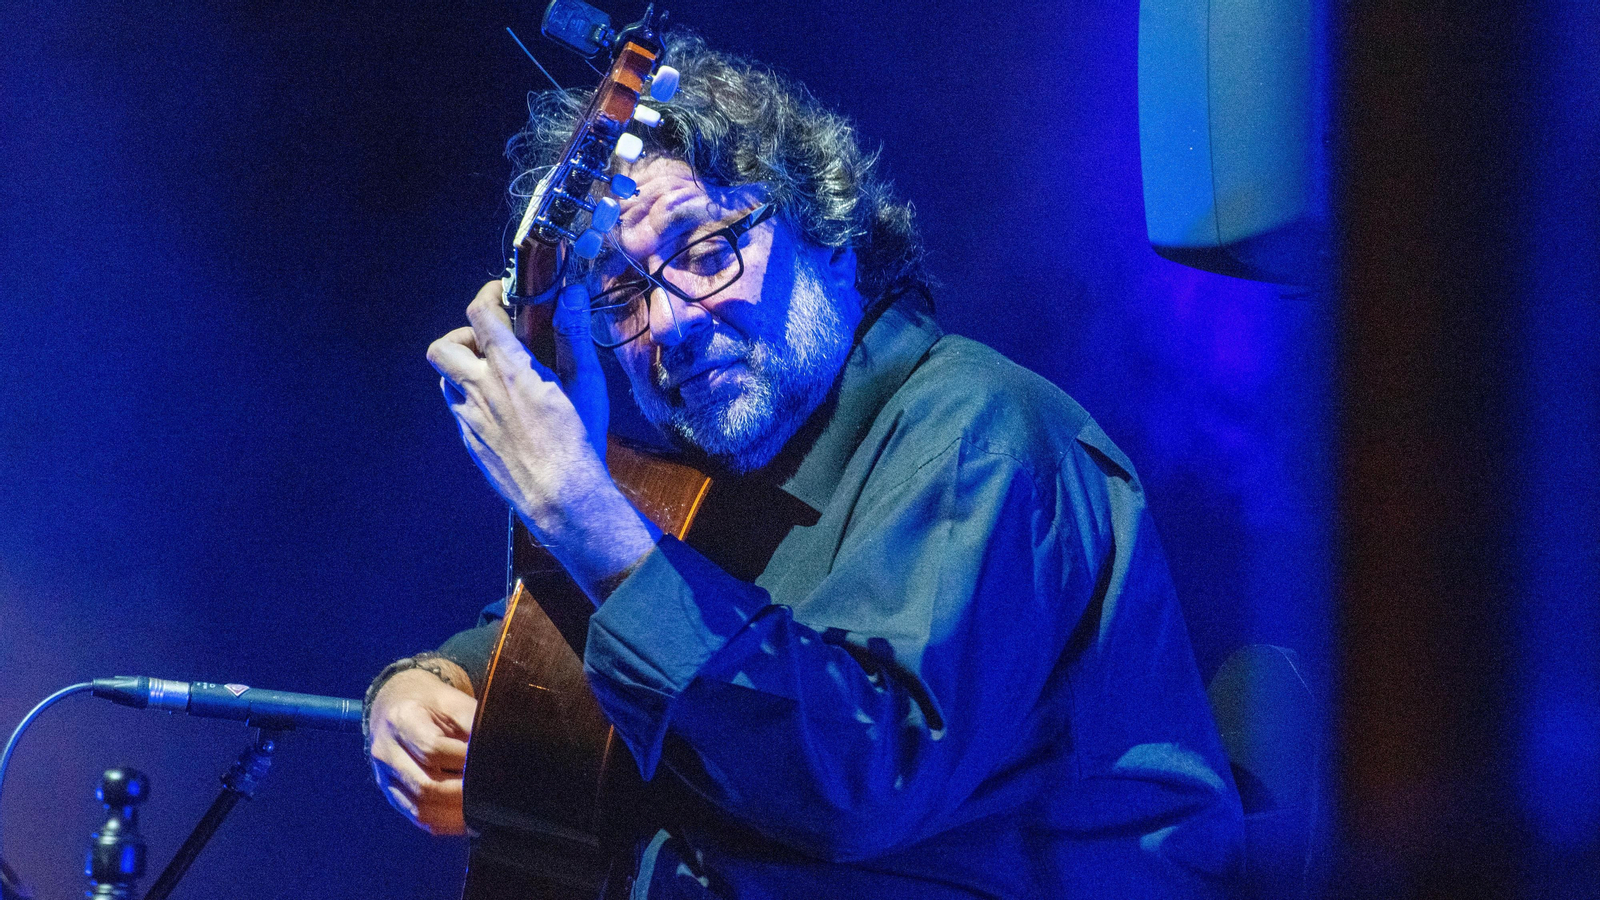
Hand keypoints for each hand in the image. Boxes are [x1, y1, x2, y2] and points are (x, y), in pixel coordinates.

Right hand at [368, 666, 476, 835]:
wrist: (398, 705)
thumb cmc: (432, 703)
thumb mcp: (453, 701)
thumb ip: (474, 722)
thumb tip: (500, 746)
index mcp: (402, 720)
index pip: (432, 748)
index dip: (464, 759)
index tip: (490, 761)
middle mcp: (386, 751)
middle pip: (425, 785)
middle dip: (463, 792)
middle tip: (493, 790)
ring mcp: (385, 777)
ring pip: (420, 808)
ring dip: (456, 812)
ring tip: (485, 807)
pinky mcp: (392, 794)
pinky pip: (418, 817)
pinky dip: (446, 822)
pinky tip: (469, 817)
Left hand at [427, 281, 658, 599]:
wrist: (559, 496)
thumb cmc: (578, 438)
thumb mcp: (585, 381)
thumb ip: (575, 334)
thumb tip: (575, 294)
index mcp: (508, 368)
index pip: (479, 315)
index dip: (487, 295)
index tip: (501, 293)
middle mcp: (479, 389)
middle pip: (443, 347)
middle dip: (462, 336)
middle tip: (489, 342)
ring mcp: (469, 419)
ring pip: (445, 380)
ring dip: (463, 369)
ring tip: (494, 375)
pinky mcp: (471, 443)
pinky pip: (459, 411)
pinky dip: (473, 400)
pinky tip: (502, 411)